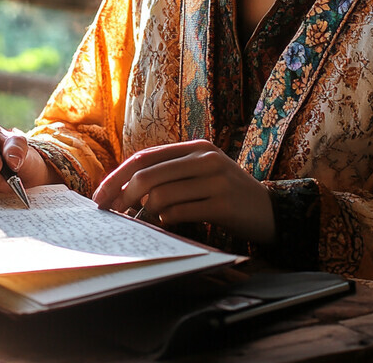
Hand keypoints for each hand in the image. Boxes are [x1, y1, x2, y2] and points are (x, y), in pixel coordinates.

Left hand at [92, 140, 275, 244]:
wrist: (271, 210)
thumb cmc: (227, 194)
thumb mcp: (201, 173)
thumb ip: (170, 174)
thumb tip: (126, 191)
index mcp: (195, 147)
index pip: (145, 157)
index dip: (118, 176)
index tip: (100, 196)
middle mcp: (204, 158)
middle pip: (148, 175)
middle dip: (122, 196)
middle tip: (111, 213)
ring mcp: (215, 179)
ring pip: (160, 195)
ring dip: (146, 213)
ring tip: (145, 221)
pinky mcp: (222, 202)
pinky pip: (180, 212)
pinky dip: (166, 221)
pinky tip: (167, 225)